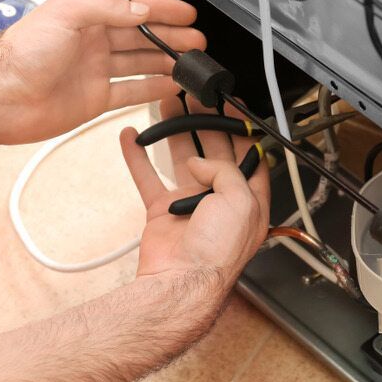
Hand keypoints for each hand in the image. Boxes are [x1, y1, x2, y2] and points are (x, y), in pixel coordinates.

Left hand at [0, 0, 205, 144]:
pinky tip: (169, 86)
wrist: (0, 96)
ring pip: (140, 63)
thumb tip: (140, 10)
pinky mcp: (94, 99)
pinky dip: (151, 89)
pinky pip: (130, 92)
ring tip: (190, 62)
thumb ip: (106, 8)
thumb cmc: (21, 53)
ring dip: (165, 61)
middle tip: (197, 40)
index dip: (161, 9)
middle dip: (170, 36)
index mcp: (84, 16)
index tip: (186, 13)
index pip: (132, 8)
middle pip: (141, 36)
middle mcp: (91, 42)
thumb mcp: (65, 14)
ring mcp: (94, 71)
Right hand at [120, 97, 270, 287]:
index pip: (249, 154)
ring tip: (167, 105)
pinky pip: (148, 177)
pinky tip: (132, 138)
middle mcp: (222, 200)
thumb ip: (225, 170)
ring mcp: (191, 204)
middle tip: (195, 97)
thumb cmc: (217, 253)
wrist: (180, 283)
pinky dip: (137, 157)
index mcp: (250, 199)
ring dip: (174, 130)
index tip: (229, 104)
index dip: (241, 128)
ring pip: (182, 157)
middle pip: (215, 149)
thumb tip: (200, 161)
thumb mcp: (239, 200)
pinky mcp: (162, 211)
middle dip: (206, 121)